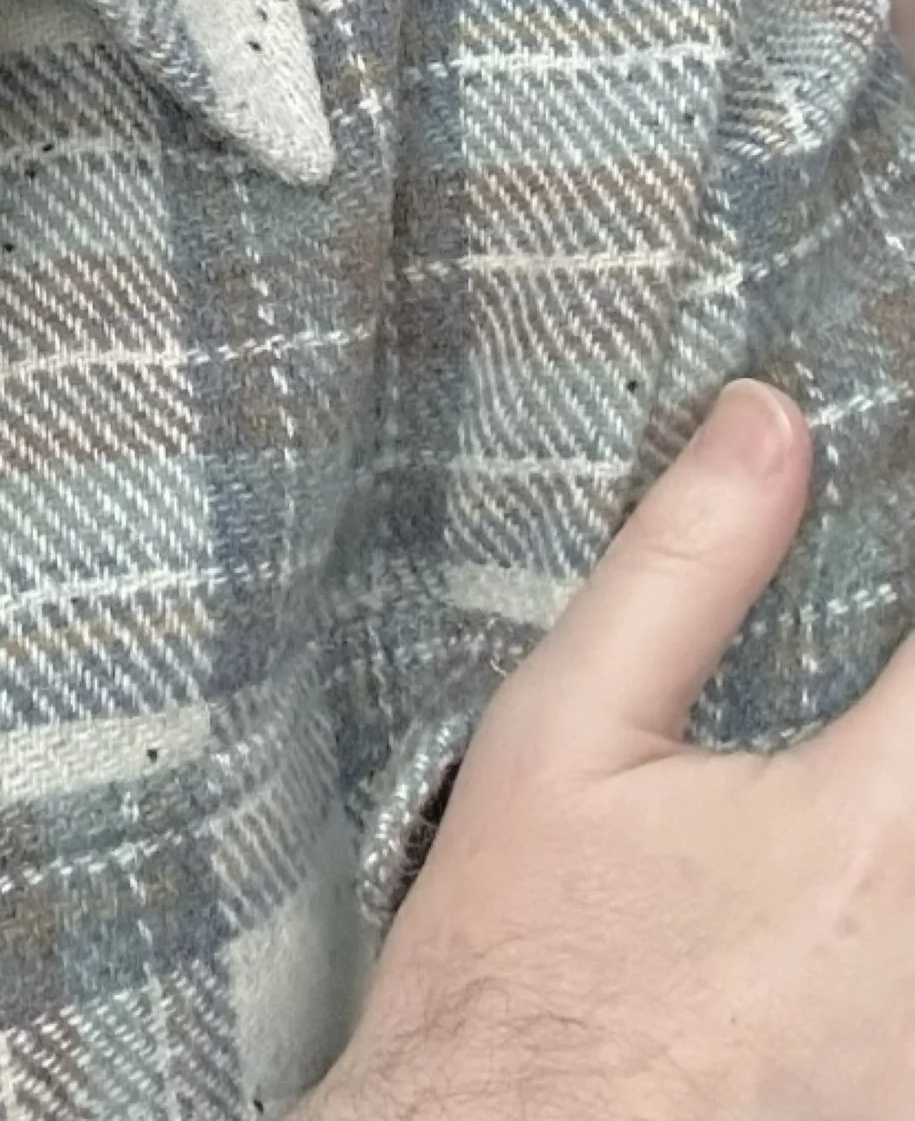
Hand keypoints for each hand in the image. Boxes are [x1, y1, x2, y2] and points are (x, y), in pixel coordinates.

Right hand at [311, 380, 914, 1119]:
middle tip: (855, 700)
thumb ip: (685, 565)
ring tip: (834, 809)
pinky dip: (900, 921)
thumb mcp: (563, 738)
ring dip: (900, 800)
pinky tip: (840, 894)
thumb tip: (765, 418)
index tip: (895, 511)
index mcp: (878, 837)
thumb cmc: (517, 977)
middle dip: (904, 713)